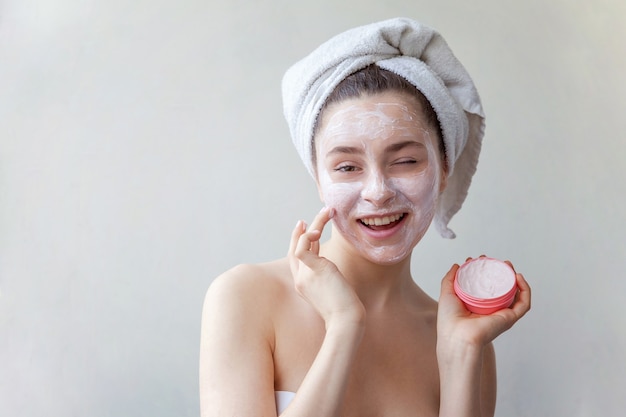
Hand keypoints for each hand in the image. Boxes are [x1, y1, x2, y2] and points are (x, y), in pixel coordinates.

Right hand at [288, 207, 364, 327]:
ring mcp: (305, 276)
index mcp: (303, 284)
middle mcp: (300, 279)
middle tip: (315, 215)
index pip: (297, 257)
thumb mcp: (333, 290)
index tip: (309, 227)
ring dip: (315, 224)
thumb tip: (331, 264)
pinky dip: (308, 235)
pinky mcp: (314, 271)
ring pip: (301, 242)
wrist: (346, 321)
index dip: (301, 240)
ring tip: (328, 211)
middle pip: (295, 247)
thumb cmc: (345, 310)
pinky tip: (318, 227)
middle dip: (303, 230)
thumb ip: (328, 276)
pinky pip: (302, 248)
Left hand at [436, 257, 530, 349]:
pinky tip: (518, 278)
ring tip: (509, 266)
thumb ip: (450, 279)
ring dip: (516, 279)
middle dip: (502, 273)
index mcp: (478, 306)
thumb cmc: (449, 319)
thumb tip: (457, 266)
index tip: (480, 260)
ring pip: (515, 294)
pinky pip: (524, 304)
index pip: (486, 286)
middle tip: (497, 261)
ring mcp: (502, 314)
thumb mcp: (447, 293)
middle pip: (502, 289)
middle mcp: (492, 310)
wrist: (457, 335)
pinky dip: (525, 290)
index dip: (486, 271)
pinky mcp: (510, 318)